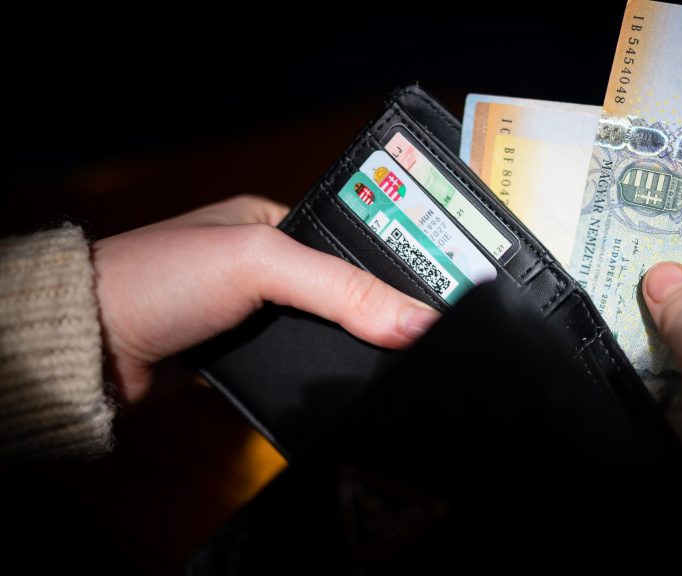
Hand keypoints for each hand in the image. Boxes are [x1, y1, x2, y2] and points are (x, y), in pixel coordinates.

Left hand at [92, 195, 438, 408]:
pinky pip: (299, 368)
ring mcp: (254, 314)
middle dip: (377, 313)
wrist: (91, 349)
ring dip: (345, 349)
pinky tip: (341, 382)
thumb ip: (344, 289)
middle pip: (345, 290)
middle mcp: (265, 265)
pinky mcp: (244, 358)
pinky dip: (316, 377)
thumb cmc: (159, 279)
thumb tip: (419, 321)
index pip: (355, 239)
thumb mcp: (262, 265)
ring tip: (394, 361)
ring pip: (325, 334)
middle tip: (427, 333)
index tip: (445, 289)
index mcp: (273, 222)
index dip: (398, 262)